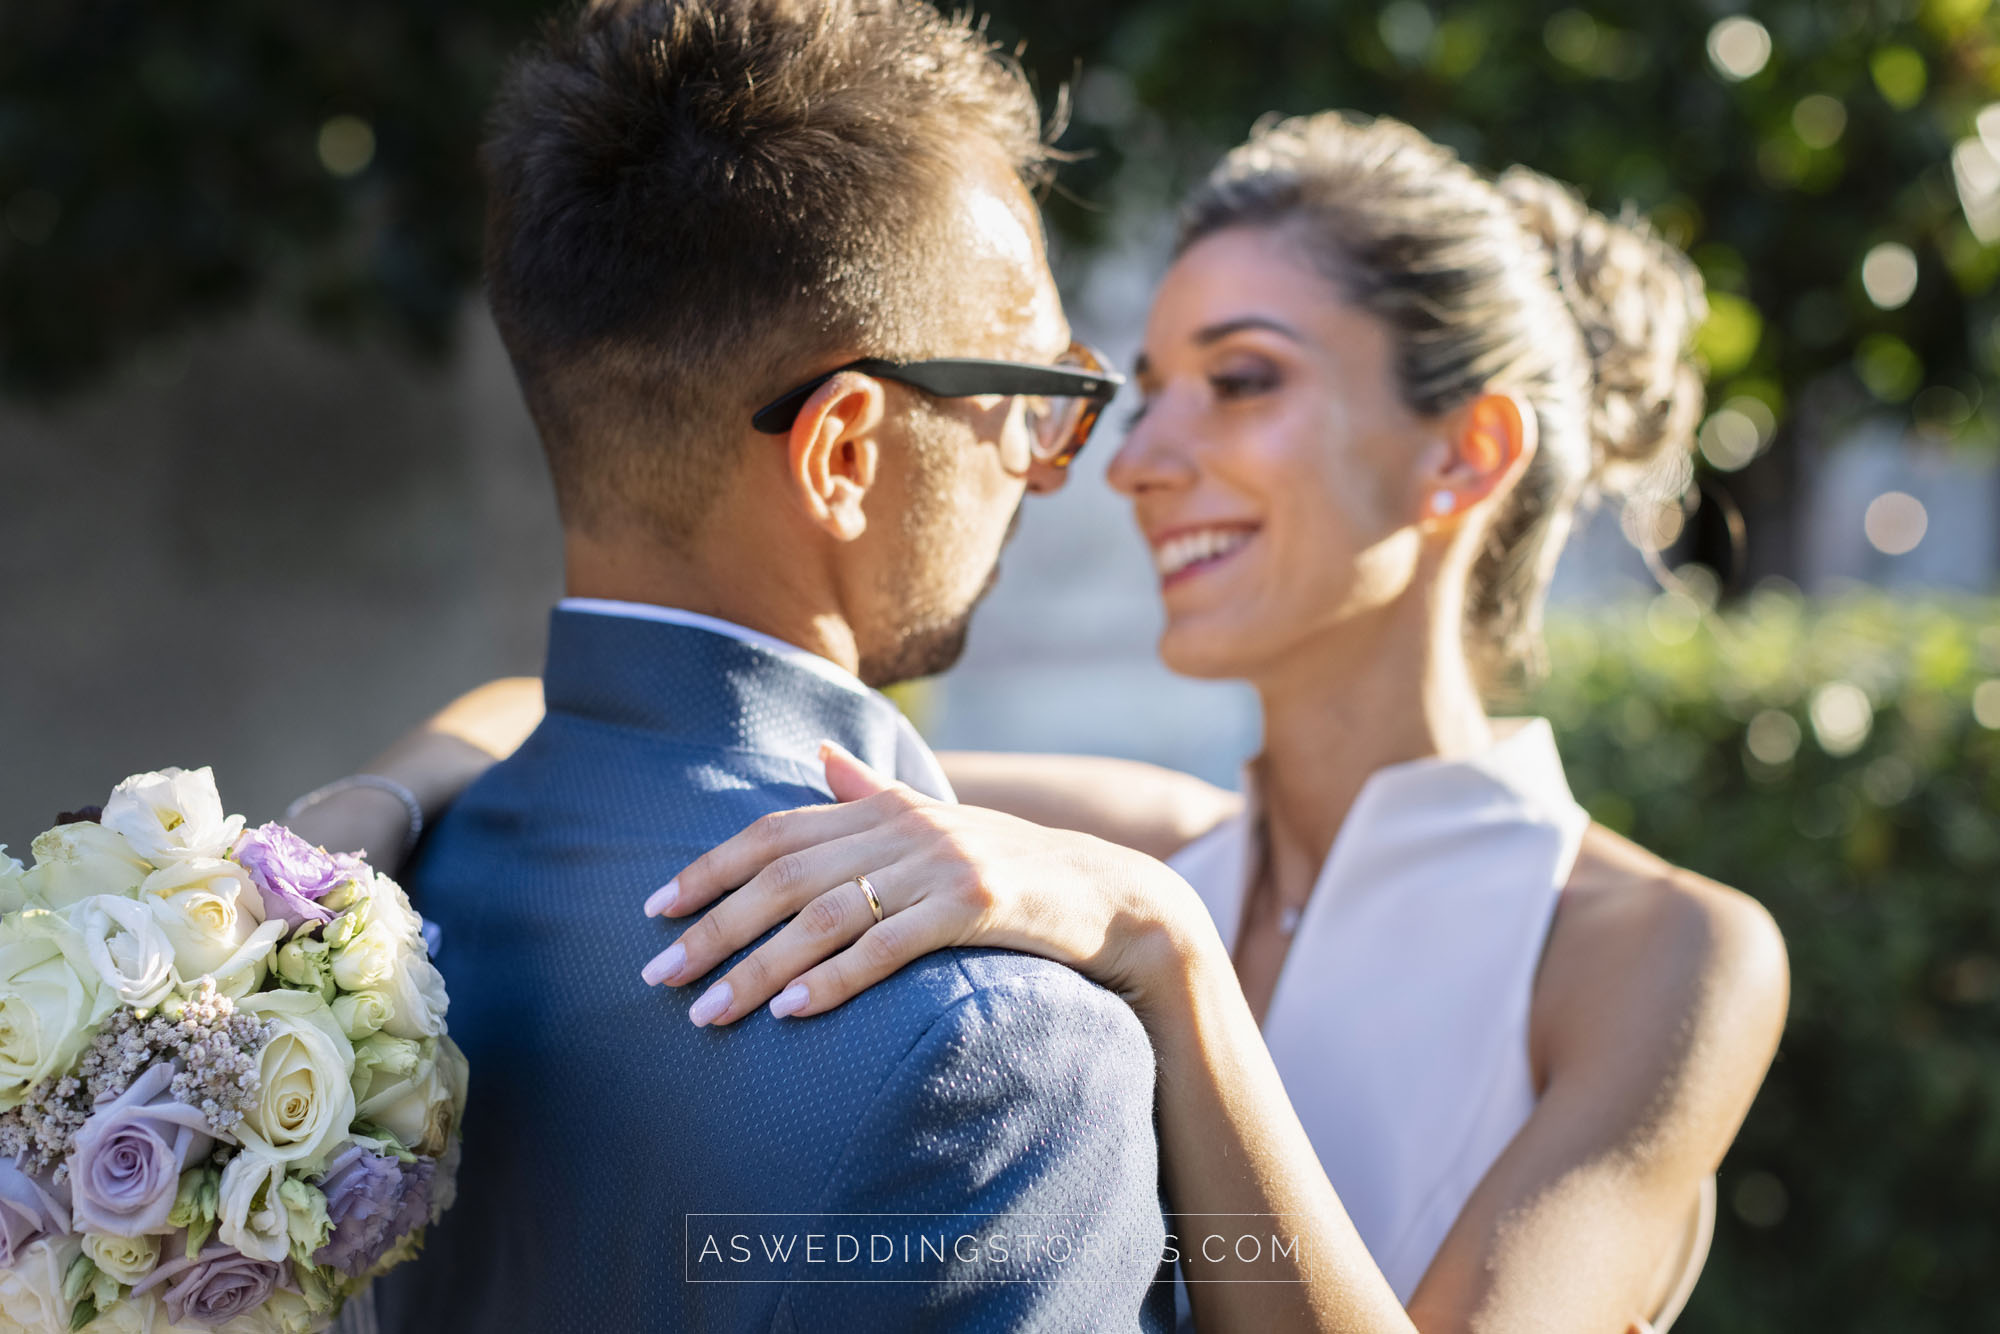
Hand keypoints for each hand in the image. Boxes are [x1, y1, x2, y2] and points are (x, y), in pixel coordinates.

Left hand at [639, 742, 1214, 1027]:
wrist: (1110, 897)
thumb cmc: (1013, 869)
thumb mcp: (940, 824)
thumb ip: (874, 796)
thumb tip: (821, 757)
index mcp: (886, 807)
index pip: (775, 832)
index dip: (710, 868)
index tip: (656, 909)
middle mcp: (906, 826)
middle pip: (785, 875)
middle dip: (714, 926)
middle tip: (657, 974)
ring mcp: (941, 863)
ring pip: (825, 915)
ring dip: (757, 967)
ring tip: (708, 1012)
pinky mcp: (976, 904)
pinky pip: (888, 946)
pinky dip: (834, 980)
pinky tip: (791, 1012)